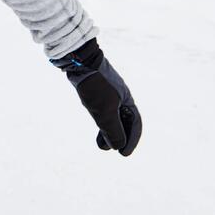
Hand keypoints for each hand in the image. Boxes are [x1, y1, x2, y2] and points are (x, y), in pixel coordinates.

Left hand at [48, 38, 141, 155]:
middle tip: (116, 151)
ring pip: (114, 116)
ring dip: (110, 132)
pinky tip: (96, 126)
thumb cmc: (95, 85)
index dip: (132, 140)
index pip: (135, 123)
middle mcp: (121, 96)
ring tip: (101, 144)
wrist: (79, 60)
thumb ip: (112, 129)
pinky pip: (104, 110)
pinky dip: (102, 122)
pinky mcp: (98, 91)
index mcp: (127, 99)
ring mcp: (109, 93)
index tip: (124, 154)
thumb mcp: (104, 111)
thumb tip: (117, 146)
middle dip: (121, 137)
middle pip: (126, 121)